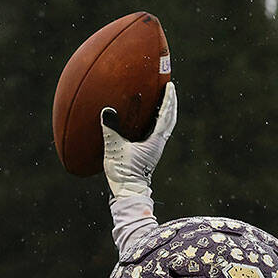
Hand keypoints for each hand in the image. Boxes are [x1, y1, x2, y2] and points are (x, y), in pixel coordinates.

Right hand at [103, 82, 176, 199]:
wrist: (128, 192)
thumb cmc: (124, 173)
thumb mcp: (115, 149)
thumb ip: (111, 129)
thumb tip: (107, 110)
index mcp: (155, 140)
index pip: (165, 115)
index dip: (168, 100)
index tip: (170, 85)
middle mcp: (158, 143)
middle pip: (170, 118)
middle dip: (170, 102)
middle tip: (169, 87)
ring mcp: (155, 148)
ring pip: (165, 125)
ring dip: (165, 111)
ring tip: (161, 99)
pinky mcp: (149, 152)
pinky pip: (156, 131)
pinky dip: (156, 120)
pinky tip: (148, 117)